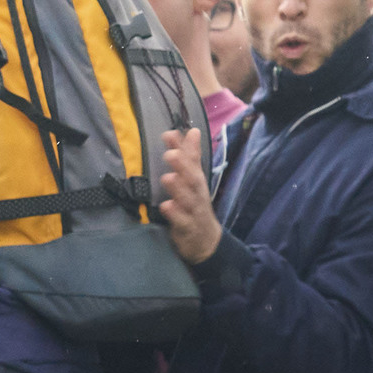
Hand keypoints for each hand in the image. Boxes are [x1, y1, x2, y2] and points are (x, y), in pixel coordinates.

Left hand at [156, 127, 221, 267]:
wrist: (205, 240)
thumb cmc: (195, 205)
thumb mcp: (192, 180)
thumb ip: (188, 156)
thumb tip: (190, 131)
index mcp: (196, 181)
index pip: (192, 161)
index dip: (183, 147)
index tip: (170, 133)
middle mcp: (196, 193)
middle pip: (192, 178)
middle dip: (182, 165)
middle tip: (169, 153)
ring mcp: (193, 211)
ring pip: (188, 199)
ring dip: (179, 188)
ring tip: (167, 177)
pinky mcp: (187, 228)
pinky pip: (182, 221)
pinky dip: (175, 214)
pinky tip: (166, 206)